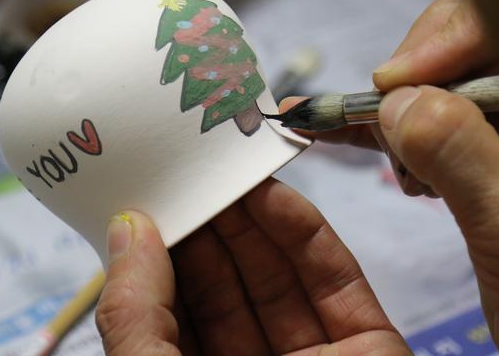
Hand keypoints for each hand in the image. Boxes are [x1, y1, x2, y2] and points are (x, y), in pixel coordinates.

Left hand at [95, 178, 411, 354]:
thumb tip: (127, 231)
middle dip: (210, 223)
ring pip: (279, 277)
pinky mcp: (371, 354)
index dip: (161, 250)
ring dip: (254, 219)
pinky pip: (336, 283)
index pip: (171, 310)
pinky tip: (273, 196)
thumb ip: (136, 314)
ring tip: (226, 163)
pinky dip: (307, 235)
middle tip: (191, 162)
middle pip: (226, 286)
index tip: (151, 192)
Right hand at [283, 0, 498, 353]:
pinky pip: (420, 130)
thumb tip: (397, 99)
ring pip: (428, 91)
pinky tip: (335, 132)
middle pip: (454, 52)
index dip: (439, 46)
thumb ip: (461, 152)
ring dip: (393, 121)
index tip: (392, 88)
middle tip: (389, 140)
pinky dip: (378, 133)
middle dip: (410, 90)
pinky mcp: (477, 162)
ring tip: (405, 178)